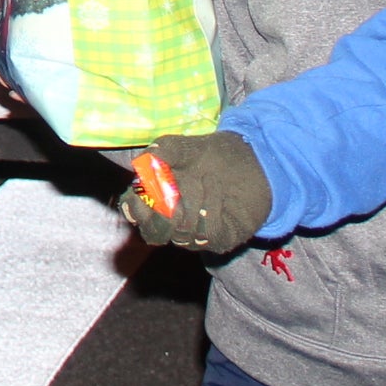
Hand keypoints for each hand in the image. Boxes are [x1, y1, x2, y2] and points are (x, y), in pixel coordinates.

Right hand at [118, 129, 270, 253]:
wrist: (249, 161)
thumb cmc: (210, 155)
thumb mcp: (182, 147)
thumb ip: (161, 152)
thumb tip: (141, 163)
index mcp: (156, 201)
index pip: (135, 215)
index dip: (135, 209)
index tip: (140, 195)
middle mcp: (173, 223)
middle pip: (155, 234)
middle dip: (163, 213)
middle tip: (176, 188)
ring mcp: (196, 235)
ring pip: (183, 233)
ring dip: (192, 202)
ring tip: (206, 179)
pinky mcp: (221, 239)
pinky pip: (208, 232)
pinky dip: (210, 207)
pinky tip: (216, 189)